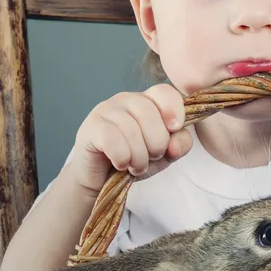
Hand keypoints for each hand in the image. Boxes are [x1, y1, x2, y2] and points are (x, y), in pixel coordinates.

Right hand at [69, 84, 191, 192]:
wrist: (102, 179)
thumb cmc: (134, 159)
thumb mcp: (165, 154)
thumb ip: (179, 144)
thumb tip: (175, 142)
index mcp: (147, 100)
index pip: (165, 92)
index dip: (174, 110)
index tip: (174, 129)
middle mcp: (126, 99)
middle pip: (150, 114)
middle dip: (157, 144)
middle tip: (150, 158)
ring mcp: (106, 110)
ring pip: (131, 130)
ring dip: (139, 157)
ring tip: (135, 166)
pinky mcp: (91, 127)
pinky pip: (113, 141)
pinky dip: (122, 158)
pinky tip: (120, 164)